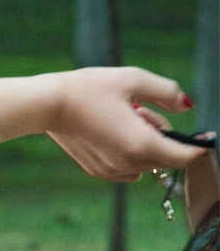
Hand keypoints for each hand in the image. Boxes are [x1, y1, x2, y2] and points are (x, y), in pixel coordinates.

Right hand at [45, 68, 211, 185]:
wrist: (46, 105)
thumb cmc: (88, 88)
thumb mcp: (132, 79)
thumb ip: (166, 92)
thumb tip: (187, 104)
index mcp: (141, 143)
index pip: (185, 156)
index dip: (199, 146)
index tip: (206, 137)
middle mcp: (129, 164)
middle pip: (166, 157)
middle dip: (163, 135)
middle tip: (141, 110)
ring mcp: (113, 171)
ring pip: (147, 163)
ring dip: (146, 145)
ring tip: (123, 119)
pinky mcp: (99, 172)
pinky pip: (129, 168)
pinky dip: (130, 153)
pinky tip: (111, 131)